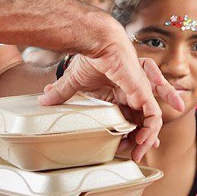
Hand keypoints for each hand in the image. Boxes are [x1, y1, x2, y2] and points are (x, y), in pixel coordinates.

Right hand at [38, 33, 183, 160]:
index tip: (121, 147)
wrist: (98, 41)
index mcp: (118, 92)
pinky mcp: (143, 92)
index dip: (127, 133)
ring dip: (148, 139)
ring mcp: (140, 93)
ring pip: (152, 121)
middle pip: (143, 122)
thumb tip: (42, 100)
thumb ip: (61, 93)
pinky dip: (151, 130)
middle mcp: (132, 94)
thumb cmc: (90, 56)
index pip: (128, 117)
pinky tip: (143, 141)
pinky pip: (153, 116)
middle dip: (142, 140)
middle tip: (134, 154)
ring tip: (139, 153)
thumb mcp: (73, 81)